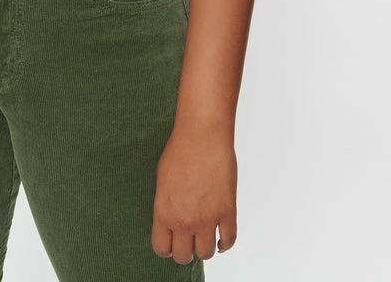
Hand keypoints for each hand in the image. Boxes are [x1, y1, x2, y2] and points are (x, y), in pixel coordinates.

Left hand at [150, 123, 237, 264]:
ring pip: (206, 254)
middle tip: (188, 240)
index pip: (161, 248)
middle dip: (185, 250)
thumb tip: (171, 218)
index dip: (167, 247)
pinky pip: (229, 240)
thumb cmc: (180, 150)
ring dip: (204, 247)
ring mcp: (207, 219)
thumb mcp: (162, 180)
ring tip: (204, 236)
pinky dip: (225, 243)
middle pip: (183, 256)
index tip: (171, 242)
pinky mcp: (227, 212)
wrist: (202, 135)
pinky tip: (221, 237)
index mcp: (164, 212)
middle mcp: (184, 220)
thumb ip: (165, 204)